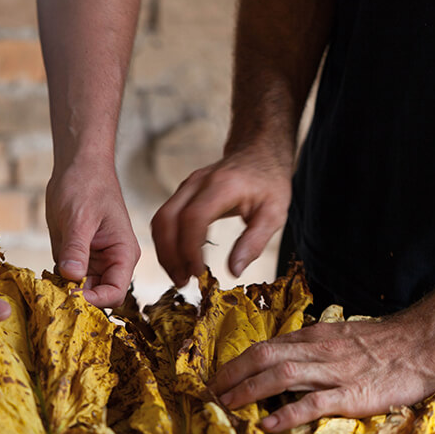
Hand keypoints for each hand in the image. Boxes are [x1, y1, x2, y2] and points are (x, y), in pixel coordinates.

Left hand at [45, 157, 139, 307]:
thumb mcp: (79, 218)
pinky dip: (58, 283)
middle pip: (99, 297)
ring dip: (66, 293)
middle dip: (79, 300)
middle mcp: (112, 262)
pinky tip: (45, 280)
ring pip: (83, 291)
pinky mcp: (77, 257)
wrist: (78, 166)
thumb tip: (72, 277)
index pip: (116, 293)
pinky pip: (69, 279)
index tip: (70, 297)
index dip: (94, 301)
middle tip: (53, 298)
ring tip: (47, 290)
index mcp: (123, 253)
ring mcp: (94, 261)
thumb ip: (76, 249)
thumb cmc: (86, 185)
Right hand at [151, 147, 290, 286]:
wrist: (260, 152)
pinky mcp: (182, 193)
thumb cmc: (269, 182)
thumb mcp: (274, 213)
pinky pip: (164, 219)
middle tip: (182, 281)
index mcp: (222, 186)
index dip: (190, 249)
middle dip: (169, 255)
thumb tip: (234, 270)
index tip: (198, 273)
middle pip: (167, 219)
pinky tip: (178, 260)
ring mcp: (186, 187)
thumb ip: (254, 242)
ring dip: (164, 251)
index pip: (193, 218)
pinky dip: (166, 242)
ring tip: (179, 275)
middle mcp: (197, 183)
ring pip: (160, 220)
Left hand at [210, 314, 434, 431]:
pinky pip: (315, 403)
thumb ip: (311, 348)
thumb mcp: (339, 337)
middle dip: (231, 374)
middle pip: (263, 357)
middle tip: (209, 392)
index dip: (236, 362)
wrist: (424, 342)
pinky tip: (268, 425)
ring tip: (226, 405)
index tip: (216, 377)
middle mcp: (317, 351)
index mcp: (312, 338)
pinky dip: (288, 414)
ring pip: (281, 376)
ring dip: (248, 391)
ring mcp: (334, 372)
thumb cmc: (383, 343)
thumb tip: (281, 360)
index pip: (264, 347)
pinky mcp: (353, 395)